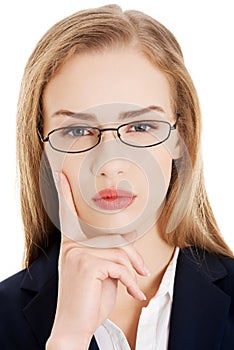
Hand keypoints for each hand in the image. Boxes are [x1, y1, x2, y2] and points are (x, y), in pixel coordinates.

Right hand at [46, 172, 148, 348]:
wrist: (74, 327)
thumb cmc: (87, 301)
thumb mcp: (98, 274)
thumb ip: (106, 255)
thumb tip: (126, 245)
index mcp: (71, 246)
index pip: (68, 217)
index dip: (65, 195)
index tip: (61, 177)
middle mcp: (72, 247)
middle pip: (112, 240)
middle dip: (132, 256)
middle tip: (141, 270)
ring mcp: (78, 254)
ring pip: (119, 253)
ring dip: (133, 272)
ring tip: (136, 286)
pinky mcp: (88, 264)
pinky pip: (121, 267)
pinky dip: (132, 282)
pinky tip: (135, 293)